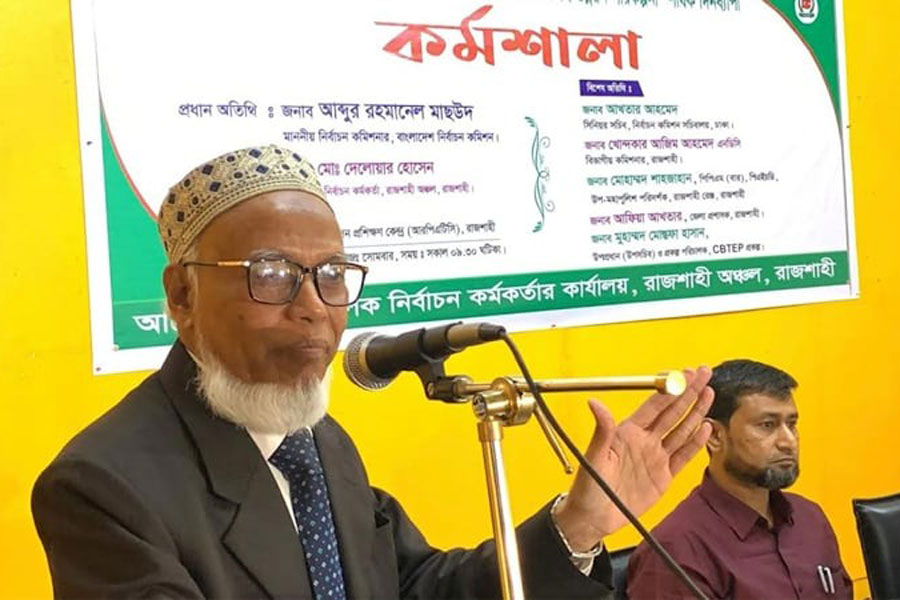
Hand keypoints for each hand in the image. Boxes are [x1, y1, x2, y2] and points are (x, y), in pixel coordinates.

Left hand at [554, 367, 713, 550]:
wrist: (593, 518)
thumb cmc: (588, 486)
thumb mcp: (594, 456)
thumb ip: (601, 430)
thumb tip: (594, 403)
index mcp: (627, 432)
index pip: (655, 405)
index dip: (672, 388)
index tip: (686, 373)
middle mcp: (644, 441)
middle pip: (672, 412)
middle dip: (689, 393)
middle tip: (704, 374)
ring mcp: (655, 458)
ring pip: (681, 431)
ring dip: (696, 412)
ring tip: (709, 393)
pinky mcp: (663, 476)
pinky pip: (683, 456)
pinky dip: (695, 442)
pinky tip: (705, 427)